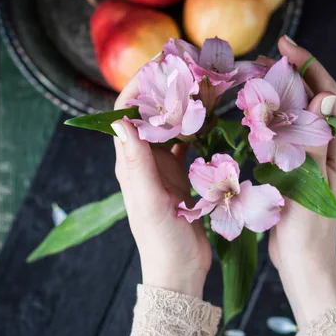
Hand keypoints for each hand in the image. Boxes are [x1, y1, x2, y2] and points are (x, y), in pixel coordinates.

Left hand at [111, 74, 211, 299]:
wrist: (180, 270)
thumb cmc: (162, 240)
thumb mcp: (149, 202)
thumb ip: (136, 164)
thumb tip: (121, 121)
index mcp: (130, 162)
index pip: (126, 113)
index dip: (139, 86)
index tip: (161, 65)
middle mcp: (144, 158)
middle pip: (150, 112)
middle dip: (166, 86)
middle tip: (189, 65)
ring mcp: (163, 165)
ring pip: (171, 124)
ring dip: (183, 102)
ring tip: (203, 81)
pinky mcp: (181, 174)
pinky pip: (188, 141)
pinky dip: (198, 125)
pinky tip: (213, 115)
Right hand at [268, 36, 335, 327]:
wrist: (303, 262)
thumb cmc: (309, 228)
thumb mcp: (313, 183)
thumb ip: (316, 140)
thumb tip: (324, 96)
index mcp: (334, 145)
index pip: (326, 93)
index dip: (308, 65)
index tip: (285, 45)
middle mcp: (324, 144)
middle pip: (310, 97)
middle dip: (291, 72)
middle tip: (263, 57)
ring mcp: (308, 154)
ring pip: (294, 112)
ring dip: (279, 90)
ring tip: (256, 74)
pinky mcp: (292, 164)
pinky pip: (281, 131)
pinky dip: (268, 114)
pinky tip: (251, 111)